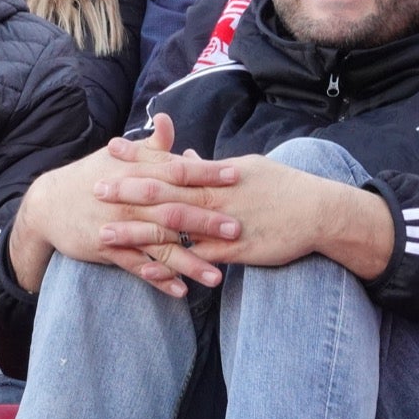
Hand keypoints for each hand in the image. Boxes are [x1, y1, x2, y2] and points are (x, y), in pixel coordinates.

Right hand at [9, 114, 241, 295]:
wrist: (48, 203)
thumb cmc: (88, 176)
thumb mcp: (115, 157)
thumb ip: (148, 146)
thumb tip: (168, 121)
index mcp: (135, 175)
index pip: (176, 172)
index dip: (206, 174)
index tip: (236, 176)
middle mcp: (129, 201)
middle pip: (173, 211)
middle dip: (205, 221)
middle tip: (238, 229)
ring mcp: (119, 227)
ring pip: (159, 246)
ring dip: (188, 262)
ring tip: (217, 277)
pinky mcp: (108, 249)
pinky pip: (137, 267)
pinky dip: (157, 279)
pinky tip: (180, 290)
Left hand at [102, 153, 392, 279]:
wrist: (323, 213)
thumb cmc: (284, 188)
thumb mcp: (246, 168)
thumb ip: (211, 168)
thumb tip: (187, 159)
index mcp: (218, 173)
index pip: (171, 160)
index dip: (140, 156)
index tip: (110, 148)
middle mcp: (217, 194)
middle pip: (164, 191)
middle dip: (127, 191)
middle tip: (94, 189)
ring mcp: (225, 222)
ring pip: (174, 225)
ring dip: (137, 231)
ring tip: (105, 234)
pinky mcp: (236, 249)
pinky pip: (198, 259)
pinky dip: (172, 265)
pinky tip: (146, 271)